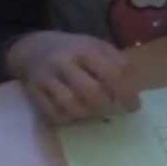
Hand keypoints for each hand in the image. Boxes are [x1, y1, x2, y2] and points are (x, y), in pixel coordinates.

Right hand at [5, 31, 141, 124]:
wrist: (32, 47)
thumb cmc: (74, 50)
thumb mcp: (97, 46)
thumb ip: (118, 62)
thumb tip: (135, 86)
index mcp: (85, 49)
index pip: (111, 73)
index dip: (126, 93)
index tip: (134, 106)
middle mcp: (63, 62)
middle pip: (91, 92)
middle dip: (106, 104)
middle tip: (111, 108)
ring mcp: (46, 78)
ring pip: (71, 105)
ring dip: (87, 114)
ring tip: (92, 110)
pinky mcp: (33, 92)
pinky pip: (53, 114)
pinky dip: (68, 119)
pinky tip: (75, 114)